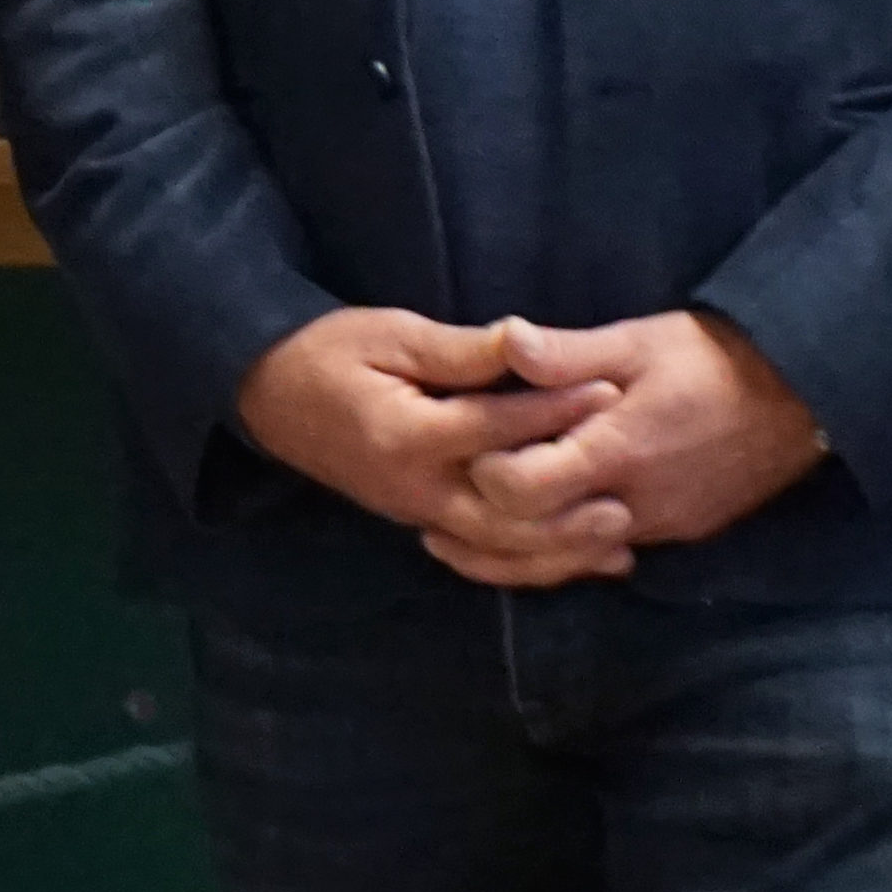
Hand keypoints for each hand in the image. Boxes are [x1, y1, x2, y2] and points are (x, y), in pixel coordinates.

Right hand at [232, 308, 620, 578]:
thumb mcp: (389, 334)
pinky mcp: (418, 520)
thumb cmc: (326, 352)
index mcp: (405, 433)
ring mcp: (414, 511)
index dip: (557, 408)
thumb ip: (460, 351)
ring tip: (617, 531)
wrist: (264, 392)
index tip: (611, 389)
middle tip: (627, 491)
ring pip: (497, 546)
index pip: (496, 427)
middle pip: (504, 511)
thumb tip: (524, 341)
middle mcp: (414, 486)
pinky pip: (482, 551)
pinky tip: (578, 553)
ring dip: (560, 546)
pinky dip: (532, 557)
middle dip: (569, 502)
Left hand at [453, 311, 833, 573]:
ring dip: (519, 542)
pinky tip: (534, 525)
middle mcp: (635, 504)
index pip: (521, 491)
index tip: (462, 445)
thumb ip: (568, 353)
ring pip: (568, 558)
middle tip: (444, 494)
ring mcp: (660, 526)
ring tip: (466, 519)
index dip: (481, 472)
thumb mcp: (637, 340)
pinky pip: (605, 554)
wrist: (807, 393)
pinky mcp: (679, 533)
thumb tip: (505, 339)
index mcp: (617, 451)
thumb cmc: (714, 357)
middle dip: (487, 520)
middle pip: (534, 540)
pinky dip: (564, 546)